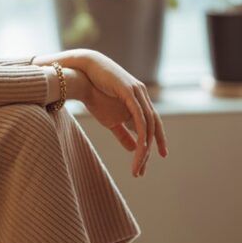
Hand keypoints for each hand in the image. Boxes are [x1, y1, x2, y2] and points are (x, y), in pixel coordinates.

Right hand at [79, 51, 167, 177]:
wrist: (81, 73)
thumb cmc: (94, 93)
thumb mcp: (110, 119)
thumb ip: (123, 133)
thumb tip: (133, 148)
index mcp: (140, 100)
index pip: (154, 122)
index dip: (159, 139)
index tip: (161, 155)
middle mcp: (142, 95)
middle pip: (154, 125)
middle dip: (152, 148)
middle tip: (143, 169)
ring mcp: (137, 92)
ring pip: (148, 124)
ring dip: (144, 147)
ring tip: (138, 165)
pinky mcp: (129, 91)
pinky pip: (139, 117)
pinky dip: (141, 134)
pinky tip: (140, 147)